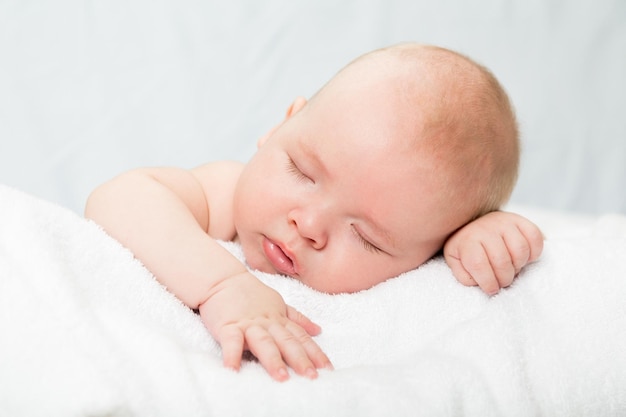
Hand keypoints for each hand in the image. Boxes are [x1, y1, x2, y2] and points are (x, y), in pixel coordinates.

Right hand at [198, 271, 332, 380]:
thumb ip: (297, 318)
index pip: (301, 337)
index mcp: (280, 319)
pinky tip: (233, 370)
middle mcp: (268, 323)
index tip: (327, 368)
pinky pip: (231, 342)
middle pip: (287, 342)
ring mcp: (248, 324)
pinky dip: (232, 355)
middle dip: (300, 359)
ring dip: (273, 359)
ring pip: (264, 342)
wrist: (222, 279)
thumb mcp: (278, 304)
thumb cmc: (250, 294)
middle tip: (311, 377)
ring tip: (282, 377)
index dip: (315, 352)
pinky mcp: (228, 326)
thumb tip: (318, 330)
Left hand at [443, 211, 543, 294]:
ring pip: (521, 250)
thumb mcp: (457, 263)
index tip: (491, 289)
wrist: (473, 226)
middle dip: (504, 278)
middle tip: (502, 280)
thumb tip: (479, 283)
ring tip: (511, 267)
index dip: (488, 282)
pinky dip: (534, 252)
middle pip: (502, 261)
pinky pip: (535, 237)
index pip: (478, 264)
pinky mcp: (520, 220)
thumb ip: (464, 276)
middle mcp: (485, 228)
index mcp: (467, 241)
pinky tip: (524, 258)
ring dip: (519, 265)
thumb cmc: (467, 250)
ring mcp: (504, 222)